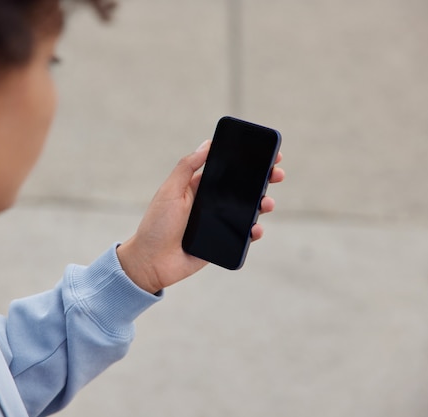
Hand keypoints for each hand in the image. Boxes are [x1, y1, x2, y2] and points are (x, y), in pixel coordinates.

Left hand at [117, 141, 284, 293]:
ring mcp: (218, 223)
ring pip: (248, 211)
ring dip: (262, 204)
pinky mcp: (223, 243)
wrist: (151, 262)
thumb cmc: (156, 225)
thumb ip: (186, 167)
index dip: (246, 160)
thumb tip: (207, 143)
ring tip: (266, 203)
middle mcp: (211, 203)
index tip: (266, 152)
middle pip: (242, 188)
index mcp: (198, 187)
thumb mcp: (169, 191)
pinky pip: (244, 235)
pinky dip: (254, 231)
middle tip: (277, 174)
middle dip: (263, 179)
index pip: (227, 169)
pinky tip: (255, 228)